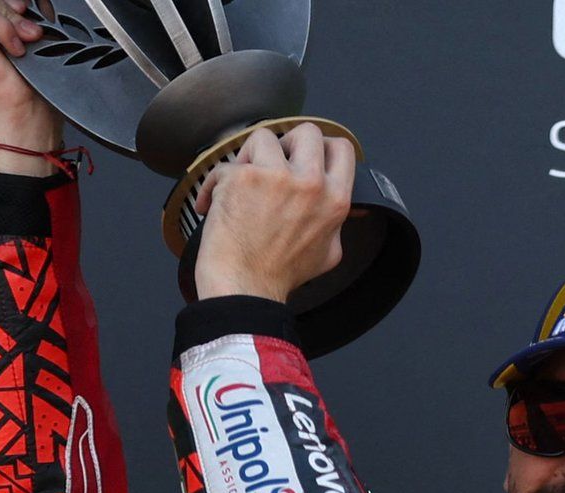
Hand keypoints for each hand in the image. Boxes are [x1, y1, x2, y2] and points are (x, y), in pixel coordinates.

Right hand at [0, 0, 62, 171]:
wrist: (25, 109)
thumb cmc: (26, 78)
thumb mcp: (17, 27)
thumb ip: (6, 7)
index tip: (22, 10)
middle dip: (8, 5)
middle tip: (29, 30)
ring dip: (9, 17)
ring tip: (24, 40)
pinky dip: (2, 27)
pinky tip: (14, 48)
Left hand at [191, 124, 356, 302]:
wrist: (246, 289)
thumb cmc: (281, 276)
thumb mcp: (328, 252)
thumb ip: (338, 224)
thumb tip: (352, 211)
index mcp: (335, 199)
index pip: (342, 148)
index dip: (322, 146)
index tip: (305, 155)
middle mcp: (310, 183)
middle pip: (307, 131)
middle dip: (287, 143)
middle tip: (272, 164)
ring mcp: (276, 177)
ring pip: (263, 137)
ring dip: (249, 156)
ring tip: (241, 179)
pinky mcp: (242, 177)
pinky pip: (226, 164)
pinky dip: (214, 184)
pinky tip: (212, 204)